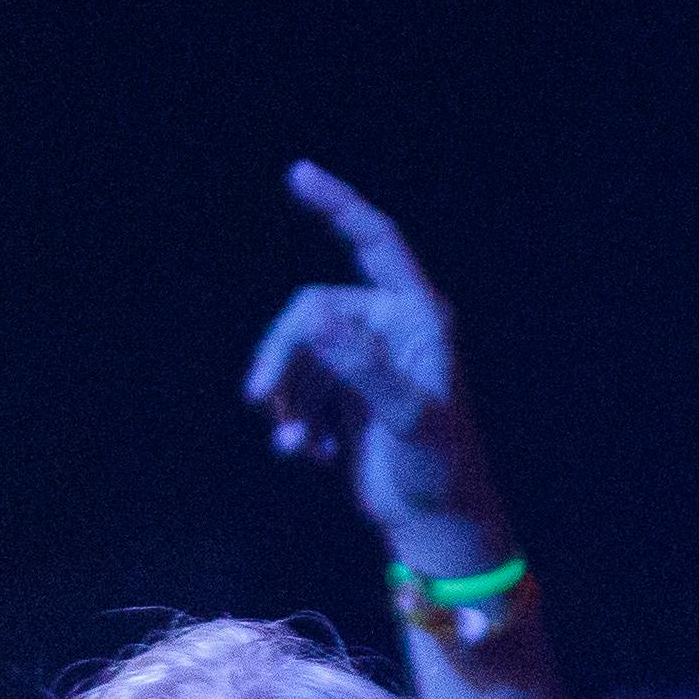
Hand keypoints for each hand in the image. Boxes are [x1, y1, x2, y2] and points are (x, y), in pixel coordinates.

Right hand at [242, 166, 518, 575]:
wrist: (435, 524)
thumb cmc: (439, 468)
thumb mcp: (407, 417)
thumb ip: (362, 367)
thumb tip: (313, 319)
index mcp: (416, 316)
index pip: (375, 243)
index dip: (338, 205)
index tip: (299, 174)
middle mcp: (388, 330)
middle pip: (311, 310)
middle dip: (282, 353)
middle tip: (258, 399)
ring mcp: (363, 363)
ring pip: (297, 354)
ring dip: (284, 398)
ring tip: (293, 444)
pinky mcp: (343, 398)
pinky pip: (297, 391)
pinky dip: (291, 422)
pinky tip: (305, 455)